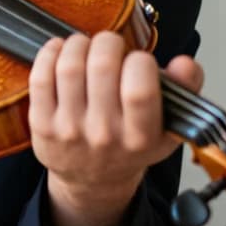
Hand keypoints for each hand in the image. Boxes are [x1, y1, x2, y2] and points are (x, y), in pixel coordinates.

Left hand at [28, 31, 202, 225]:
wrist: (93, 182)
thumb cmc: (132, 147)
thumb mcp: (170, 127)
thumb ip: (185, 91)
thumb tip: (184, 63)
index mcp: (140, 137)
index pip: (139, 89)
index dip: (140, 61)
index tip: (138, 60)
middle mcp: (103, 134)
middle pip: (101, 67)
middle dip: (108, 42)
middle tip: (110, 45)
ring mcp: (68, 129)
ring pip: (69, 66)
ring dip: (79, 43)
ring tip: (87, 45)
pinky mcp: (41, 123)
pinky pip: (40, 76)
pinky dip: (50, 52)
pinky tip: (61, 50)